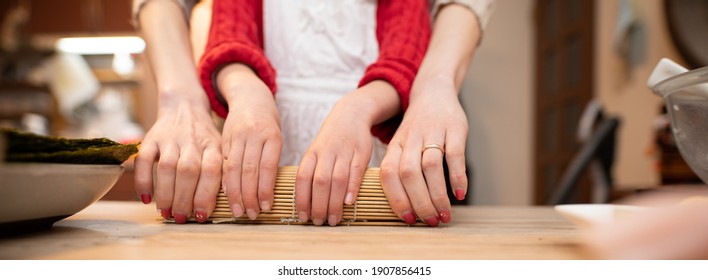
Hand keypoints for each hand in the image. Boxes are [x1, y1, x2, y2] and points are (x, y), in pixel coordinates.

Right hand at [134, 92, 222, 223]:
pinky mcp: (151, 138)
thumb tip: (217, 206)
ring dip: (165, 193)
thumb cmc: (203, 138)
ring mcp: (170, 138)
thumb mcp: (218, 148)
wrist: (184, 106)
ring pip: (167, 167)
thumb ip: (219, 173)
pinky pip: (144, 159)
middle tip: (180, 218)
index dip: (205, 195)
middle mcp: (192, 141)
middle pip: (188, 171)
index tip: (200, 216)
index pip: (211, 170)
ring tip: (166, 212)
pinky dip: (143, 180)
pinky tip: (146, 198)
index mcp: (212, 145)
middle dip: (183, 199)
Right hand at [218, 64, 281, 219]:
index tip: (266, 207)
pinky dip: (225, 181)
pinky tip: (226, 195)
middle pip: (249, 170)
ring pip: (234, 169)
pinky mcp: (224, 139)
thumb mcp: (276, 136)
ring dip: (236, 193)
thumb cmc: (268, 121)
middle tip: (251, 214)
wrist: (249, 96)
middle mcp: (254, 135)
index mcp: (272, 136)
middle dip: (250, 196)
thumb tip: (268, 192)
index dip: (265, 189)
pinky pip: (223, 163)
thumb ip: (271, 160)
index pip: (267, 167)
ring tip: (239, 210)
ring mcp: (237, 136)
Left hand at [296, 81, 399, 225]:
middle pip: (319, 182)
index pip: (302, 178)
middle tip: (319, 222)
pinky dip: (352, 188)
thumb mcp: (315, 153)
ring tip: (333, 219)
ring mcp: (344, 153)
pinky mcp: (361, 153)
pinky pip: (356, 171)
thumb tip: (304, 204)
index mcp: (311, 155)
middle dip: (318, 205)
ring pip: (337, 179)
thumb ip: (310, 174)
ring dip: (334, 202)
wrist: (350, 115)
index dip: (301, 199)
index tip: (302, 217)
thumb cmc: (330, 142)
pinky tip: (349, 203)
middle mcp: (326, 153)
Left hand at [380, 77, 468, 225]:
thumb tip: (407, 209)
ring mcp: (432, 132)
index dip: (396, 198)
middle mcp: (410, 139)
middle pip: (409, 174)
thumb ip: (400, 171)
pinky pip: (455, 154)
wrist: (433, 91)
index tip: (408, 220)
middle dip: (419, 202)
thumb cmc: (417, 128)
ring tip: (445, 215)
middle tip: (430, 222)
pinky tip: (460, 193)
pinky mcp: (454, 128)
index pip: (388, 174)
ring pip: (430, 166)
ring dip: (437, 194)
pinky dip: (457, 176)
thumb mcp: (402, 145)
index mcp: (395, 146)